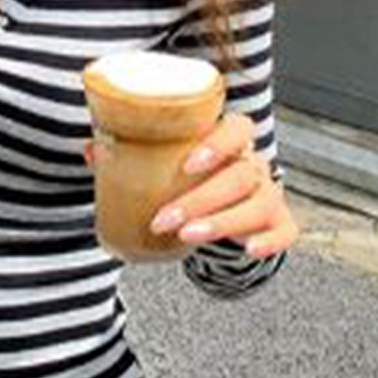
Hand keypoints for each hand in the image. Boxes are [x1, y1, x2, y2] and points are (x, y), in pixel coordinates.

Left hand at [83, 111, 297, 260]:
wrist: (223, 204)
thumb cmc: (190, 177)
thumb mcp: (167, 162)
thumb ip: (134, 154)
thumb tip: (93, 150)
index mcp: (232, 140)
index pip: (238, 128)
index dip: (218, 144)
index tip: (188, 164)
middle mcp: (255, 164)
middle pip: (241, 175)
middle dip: (201, 199)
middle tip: (164, 219)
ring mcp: (270, 194)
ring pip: (259, 204)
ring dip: (222, 222)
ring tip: (186, 237)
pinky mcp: (278, 224)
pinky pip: (285, 231)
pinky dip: (270, 241)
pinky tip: (247, 249)